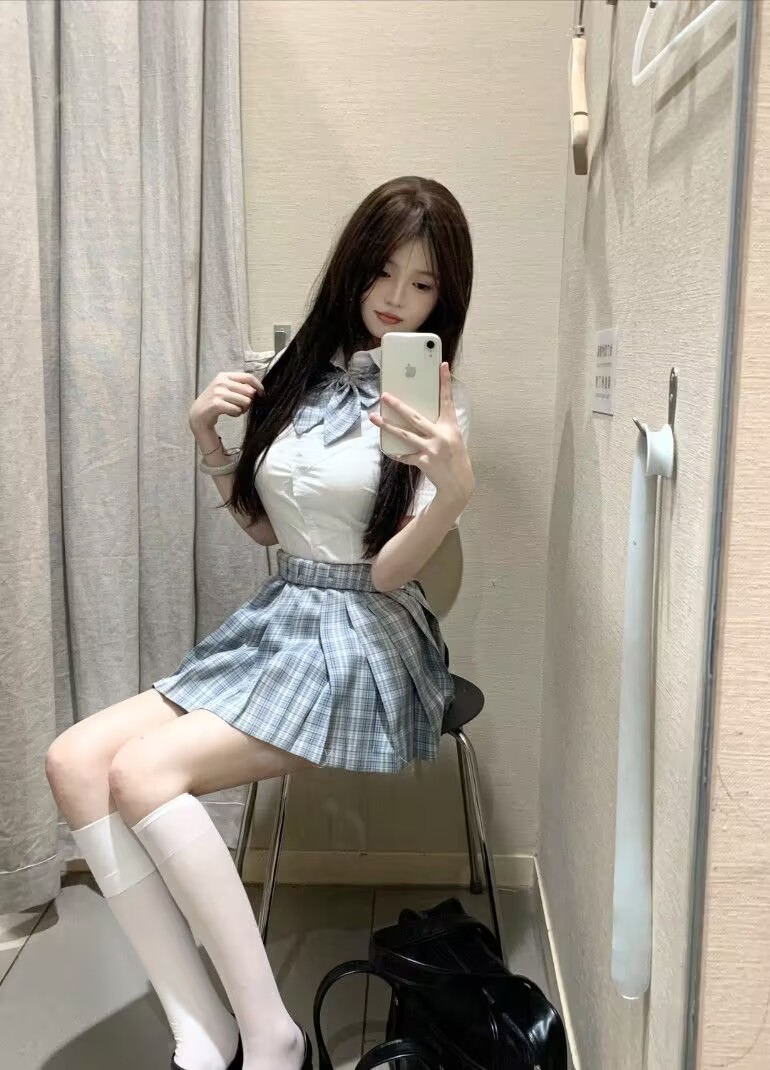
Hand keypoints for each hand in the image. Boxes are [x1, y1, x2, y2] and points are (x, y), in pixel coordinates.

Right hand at [188, 371, 264, 431]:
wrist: (198, 414)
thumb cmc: (215, 401)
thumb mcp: (225, 388)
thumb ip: (239, 386)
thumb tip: (256, 390)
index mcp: (224, 376)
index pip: (248, 377)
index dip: (258, 386)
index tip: (261, 394)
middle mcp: (221, 382)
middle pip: (249, 391)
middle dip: (248, 402)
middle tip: (241, 406)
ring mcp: (218, 393)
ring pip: (245, 402)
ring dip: (242, 409)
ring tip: (234, 409)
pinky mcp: (217, 404)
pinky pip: (237, 410)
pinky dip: (236, 414)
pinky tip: (229, 413)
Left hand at [369, 362, 474, 507]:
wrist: (458, 483)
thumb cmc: (456, 457)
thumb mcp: (453, 437)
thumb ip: (440, 425)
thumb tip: (418, 415)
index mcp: (450, 426)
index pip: (447, 400)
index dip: (444, 383)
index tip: (441, 365)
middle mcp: (440, 436)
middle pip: (414, 417)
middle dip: (398, 406)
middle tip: (385, 396)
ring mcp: (430, 449)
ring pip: (404, 435)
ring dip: (386, 426)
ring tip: (374, 417)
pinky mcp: (423, 461)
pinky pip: (405, 455)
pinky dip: (397, 453)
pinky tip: (389, 450)